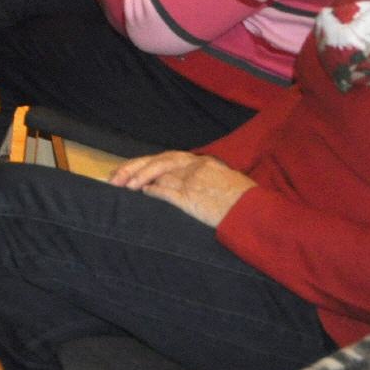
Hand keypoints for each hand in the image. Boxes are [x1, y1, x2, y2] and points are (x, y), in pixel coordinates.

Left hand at [110, 151, 255, 227]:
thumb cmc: (243, 199)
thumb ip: (200, 178)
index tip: (126, 169)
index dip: (143, 164)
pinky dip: (153, 191)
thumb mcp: (222, 180)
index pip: (164, 158)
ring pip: (158, 173)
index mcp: (202, 162)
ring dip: (137, 178)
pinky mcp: (192, 198)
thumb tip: (176, 184)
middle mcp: (194, 167)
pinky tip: (142, 193)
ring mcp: (193, 181)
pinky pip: (167, 191)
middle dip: (133, 168)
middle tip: (114, 177)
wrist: (256, 211)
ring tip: (121, 185)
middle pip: (157, 162)